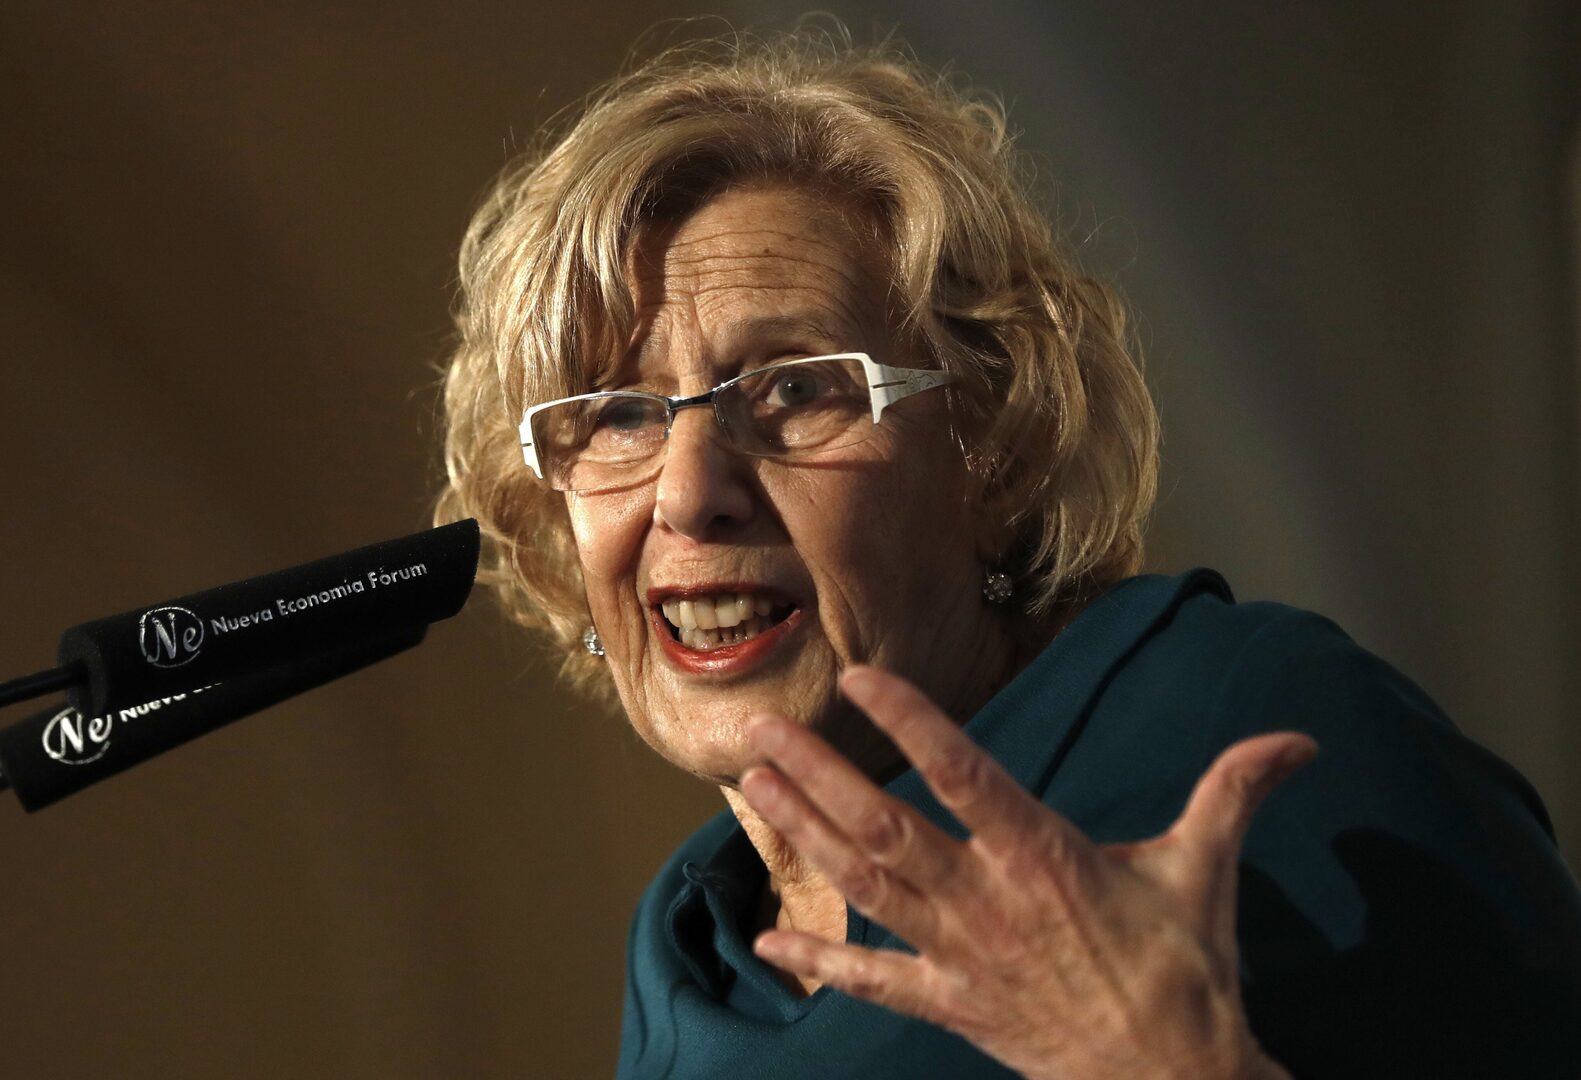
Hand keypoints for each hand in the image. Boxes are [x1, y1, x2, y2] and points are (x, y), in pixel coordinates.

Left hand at [738, 665, 1314, 1079]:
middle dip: (820, 779)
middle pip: (887, 829)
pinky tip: (768, 938)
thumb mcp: (1207, 872)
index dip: (909, 723)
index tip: (859, 679)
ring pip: (867, 887)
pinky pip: (875, 980)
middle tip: (763, 735)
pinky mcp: (953, 1005)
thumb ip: (1236, 793)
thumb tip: (1299, 741)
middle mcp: (988, 901)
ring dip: (806, 837)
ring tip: (756, 790)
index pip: (963, 774)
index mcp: (1044, 856)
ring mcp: (962, 956)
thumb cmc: (1185, 971)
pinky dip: (821, 959)